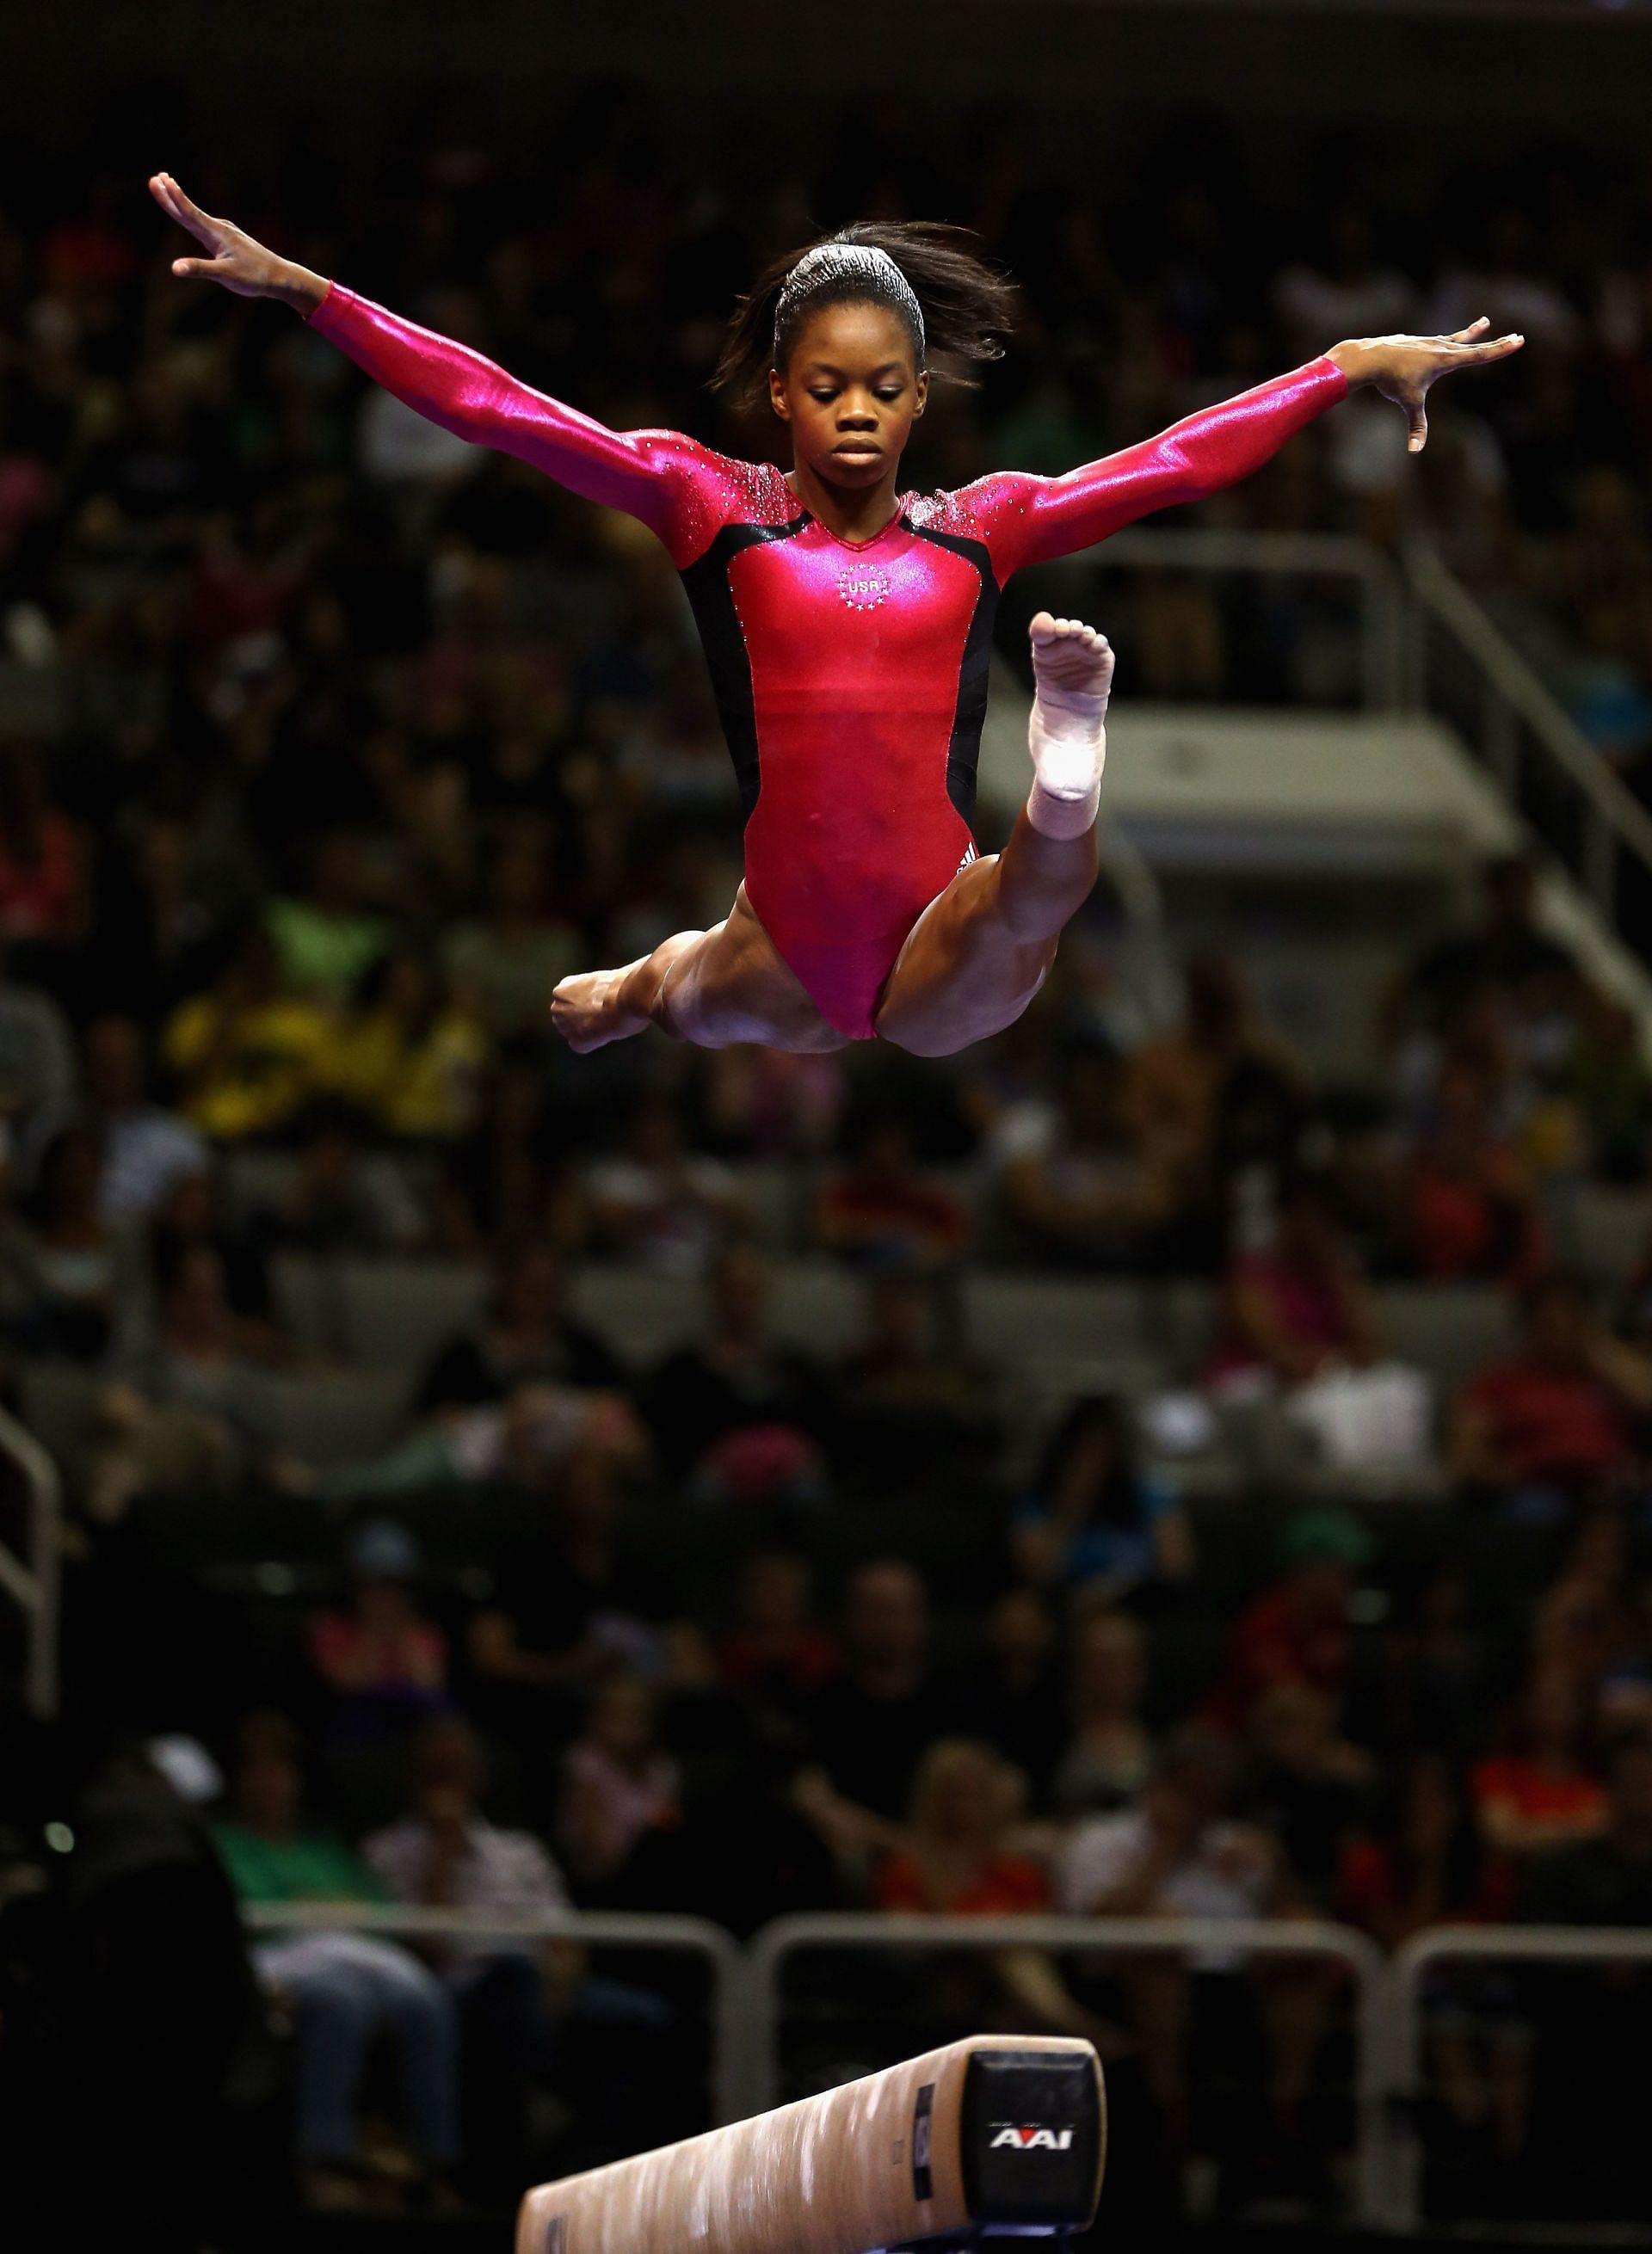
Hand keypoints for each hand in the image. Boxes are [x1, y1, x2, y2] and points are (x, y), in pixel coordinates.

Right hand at [148, 171, 328, 314]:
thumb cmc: (254, 277)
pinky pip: (203, 225)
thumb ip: (199, 270)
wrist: (279, 276)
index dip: (174, 198)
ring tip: (166, 187)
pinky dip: (191, 217)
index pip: (191, 213)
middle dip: (171, 196)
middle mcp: (219, 228)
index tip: (162, 180)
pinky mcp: (227, 240)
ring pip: (195, 217)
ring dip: (179, 204)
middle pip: (189, 211)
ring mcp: (223, 233)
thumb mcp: (225, 276)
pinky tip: (188, 216)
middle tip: (155, 178)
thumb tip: (175, 268)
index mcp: (217, 233)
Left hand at [1328, 319, 1523, 451]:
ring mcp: (1428, 342)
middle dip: (1495, 342)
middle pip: (1473, 344)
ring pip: (1455, 337)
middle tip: (1515, 335)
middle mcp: (1440, 346)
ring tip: (1484, 323)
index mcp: (1445, 359)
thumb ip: (1416, 425)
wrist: (1370, 357)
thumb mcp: (1408, 403)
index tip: (1518, 340)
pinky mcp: (1416, 341)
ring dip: (1471, 333)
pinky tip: (1441, 343)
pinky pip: (1436, 341)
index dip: (1500, 349)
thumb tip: (1415, 450)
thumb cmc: (1391, 379)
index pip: (1479, 355)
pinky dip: (1444, 342)